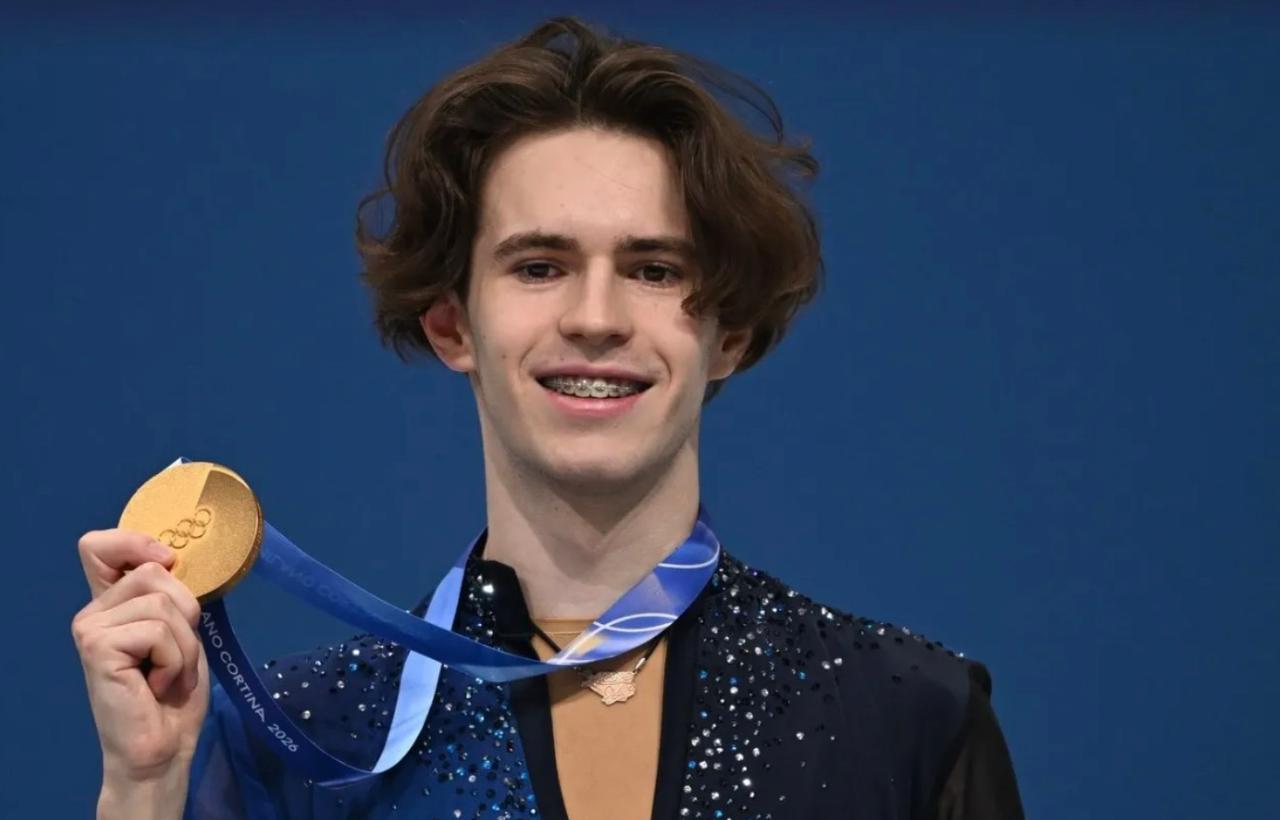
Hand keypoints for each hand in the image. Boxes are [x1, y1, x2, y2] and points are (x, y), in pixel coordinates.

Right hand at [72, 529, 207, 815]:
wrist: (163, 745)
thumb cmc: (174, 692)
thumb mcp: (180, 631)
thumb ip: (169, 596)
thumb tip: (171, 559)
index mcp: (110, 602)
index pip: (98, 546)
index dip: (134, 541)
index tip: (166, 561)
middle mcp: (93, 611)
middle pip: (155, 572)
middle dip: (186, 612)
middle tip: (176, 655)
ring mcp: (90, 628)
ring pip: (162, 603)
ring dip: (184, 643)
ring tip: (168, 673)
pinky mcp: (96, 647)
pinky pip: (158, 631)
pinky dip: (175, 659)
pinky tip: (157, 684)